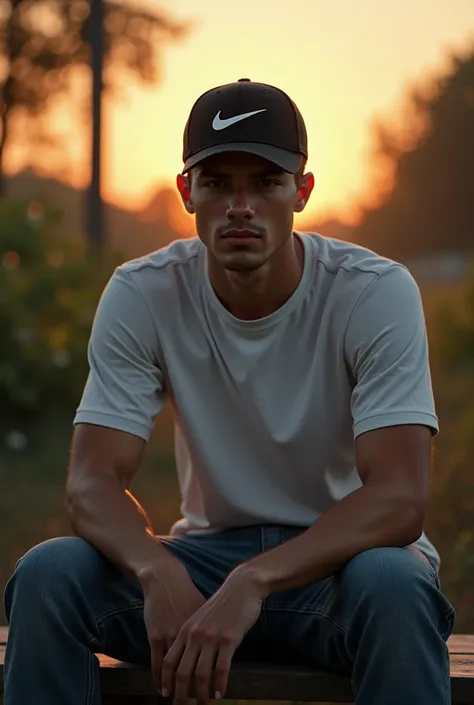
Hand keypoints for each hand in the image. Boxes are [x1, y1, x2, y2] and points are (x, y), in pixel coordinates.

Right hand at [140, 561, 206, 695]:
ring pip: (179, 672)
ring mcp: (173, 635)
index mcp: (207, 631)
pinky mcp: (156, 635)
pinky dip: (162, 680)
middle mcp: (192, 636)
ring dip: (180, 690)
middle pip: (197, 673)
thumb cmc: (189, 594)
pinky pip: (159, 664)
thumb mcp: (207, 612)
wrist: (168, 578)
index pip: (216, 664)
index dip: (216, 683)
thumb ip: (214, 629)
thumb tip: (226, 646)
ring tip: (181, 702)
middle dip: (200, 693)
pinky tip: (164, 690)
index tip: (217, 697)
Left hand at [161, 568, 264, 704]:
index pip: (169, 660)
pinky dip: (220, 685)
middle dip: (181, 694)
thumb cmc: (223, 603)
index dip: (165, 680)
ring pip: (201, 674)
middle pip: (182, 672)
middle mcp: (195, 635)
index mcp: (186, 629)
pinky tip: (221, 694)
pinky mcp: (229, 639)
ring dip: (201, 694)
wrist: (241, 586)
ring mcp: (212, 637)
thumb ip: (192, 635)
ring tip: (204, 704)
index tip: (165, 694)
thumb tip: (187, 658)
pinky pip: (222, 669)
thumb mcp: (201, 617)